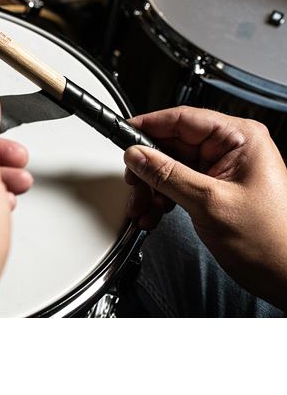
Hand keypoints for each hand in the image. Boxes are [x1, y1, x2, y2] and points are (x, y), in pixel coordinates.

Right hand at [123, 107, 286, 309]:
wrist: (284, 276)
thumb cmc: (270, 241)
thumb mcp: (209, 202)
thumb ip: (167, 175)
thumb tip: (137, 155)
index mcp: (240, 138)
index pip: (183, 118)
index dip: (149, 126)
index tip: (123, 134)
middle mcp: (232, 148)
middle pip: (172, 144)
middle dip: (148, 168)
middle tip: (134, 185)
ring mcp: (223, 169)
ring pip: (171, 166)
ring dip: (152, 188)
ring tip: (143, 208)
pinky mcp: (216, 188)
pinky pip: (179, 184)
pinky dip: (162, 198)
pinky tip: (155, 213)